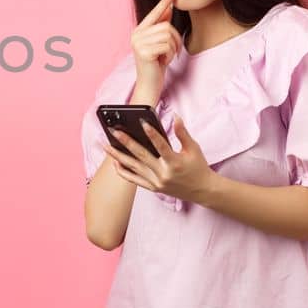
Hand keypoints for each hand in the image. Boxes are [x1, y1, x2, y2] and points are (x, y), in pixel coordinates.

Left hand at [98, 114, 215, 202]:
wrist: (202, 191)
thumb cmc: (198, 167)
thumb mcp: (193, 148)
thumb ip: (182, 132)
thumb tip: (175, 116)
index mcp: (175, 163)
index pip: (161, 146)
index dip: (152, 133)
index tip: (142, 122)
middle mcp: (164, 174)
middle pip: (141, 156)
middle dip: (126, 142)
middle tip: (114, 132)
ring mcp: (156, 182)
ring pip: (133, 168)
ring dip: (118, 156)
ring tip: (105, 145)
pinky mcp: (152, 188)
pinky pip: (133, 180)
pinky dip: (123, 171)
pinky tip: (114, 161)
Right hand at [129, 0, 183, 96]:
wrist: (149, 83)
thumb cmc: (155, 64)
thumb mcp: (159, 43)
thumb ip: (161, 26)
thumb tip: (169, 8)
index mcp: (139, 30)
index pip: (155, 13)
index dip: (165, 2)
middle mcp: (136, 34)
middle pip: (166, 26)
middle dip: (175, 40)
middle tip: (171, 53)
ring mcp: (138, 43)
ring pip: (168, 36)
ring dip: (173, 49)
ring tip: (165, 58)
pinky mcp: (143, 52)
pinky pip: (166, 46)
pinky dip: (170, 55)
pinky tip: (163, 62)